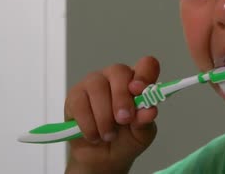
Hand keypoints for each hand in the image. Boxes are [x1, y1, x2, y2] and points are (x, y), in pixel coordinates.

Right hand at [64, 56, 159, 173]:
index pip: (146, 65)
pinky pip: (80, 104)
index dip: (144, 74)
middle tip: (124, 120)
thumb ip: (145, 121)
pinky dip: (89, 124)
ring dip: (104, 116)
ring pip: (98, 88)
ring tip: (109, 135)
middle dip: (122, 98)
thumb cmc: (126, 139)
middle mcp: (116, 77)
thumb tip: (150, 111)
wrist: (102, 158)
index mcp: (137, 82)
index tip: (139, 91)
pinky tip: (94, 135)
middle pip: (119, 71)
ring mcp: (94, 83)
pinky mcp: (75, 96)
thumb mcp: (141, 134)